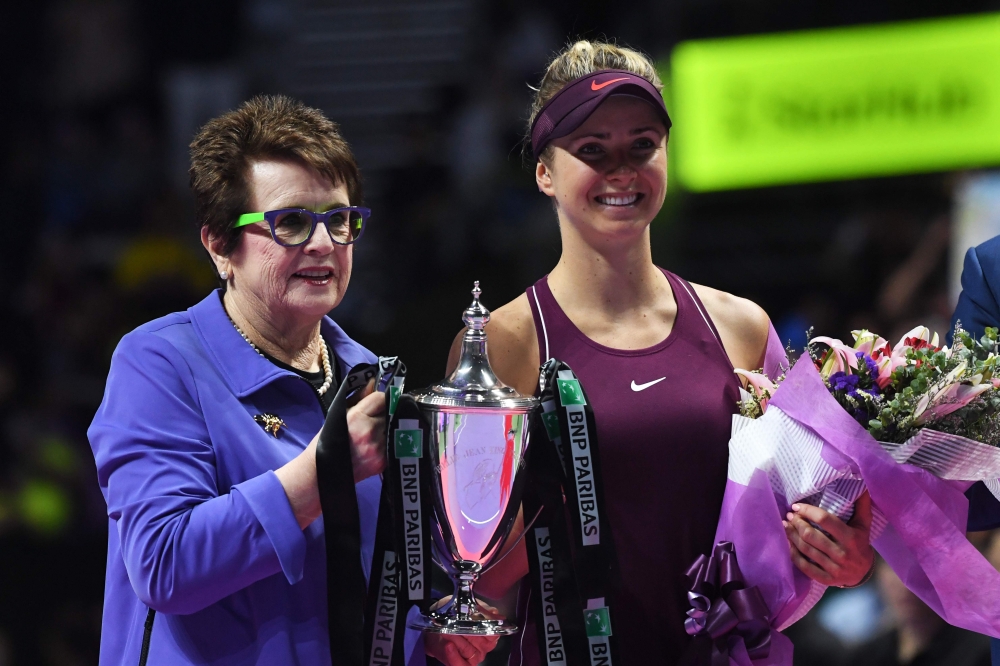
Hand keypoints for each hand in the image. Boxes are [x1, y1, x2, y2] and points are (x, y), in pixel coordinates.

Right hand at [275, 385, 386, 528]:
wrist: (321, 473)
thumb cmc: (328, 441)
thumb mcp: (340, 415)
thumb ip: (359, 398)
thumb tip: (372, 382)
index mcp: (357, 417)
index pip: (382, 398)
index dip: (380, 399)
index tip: (378, 403)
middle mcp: (370, 432)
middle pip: (390, 413)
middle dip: (385, 414)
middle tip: (376, 419)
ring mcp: (378, 448)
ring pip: (393, 429)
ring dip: (387, 428)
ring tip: (374, 434)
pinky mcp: (383, 461)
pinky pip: (392, 444)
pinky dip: (387, 443)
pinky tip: (375, 446)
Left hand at [424, 598, 501, 665]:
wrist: (436, 627)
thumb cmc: (454, 615)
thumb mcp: (467, 607)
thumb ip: (483, 611)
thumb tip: (496, 613)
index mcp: (490, 633)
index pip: (493, 633)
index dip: (484, 626)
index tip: (474, 619)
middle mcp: (485, 646)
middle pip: (480, 641)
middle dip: (466, 631)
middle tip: (454, 623)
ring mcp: (474, 657)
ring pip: (469, 650)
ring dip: (456, 639)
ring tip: (446, 632)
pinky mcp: (462, 664)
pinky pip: (462, 665)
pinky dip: (454, 656)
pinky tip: (449, 646)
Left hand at [783, 491, 873, 586]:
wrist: (864, 573)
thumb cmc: (860, 543)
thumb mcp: (863, 525)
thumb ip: (861, 505)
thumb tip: (861, 485)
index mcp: (851, 538)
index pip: (824, 520)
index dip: (807, 511)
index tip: (796, 506)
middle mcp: (842, 554)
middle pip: (811, 535)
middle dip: (797, 523)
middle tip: (789, 516)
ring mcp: (834, 568)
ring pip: (805, 549)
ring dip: (791, 535)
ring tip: (785, 525)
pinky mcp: (826, 579)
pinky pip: (804, 566)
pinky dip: (793, 554)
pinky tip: (788, 543)